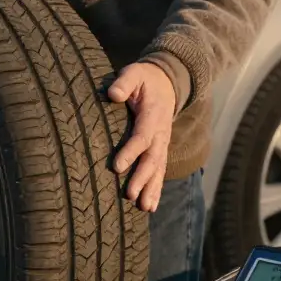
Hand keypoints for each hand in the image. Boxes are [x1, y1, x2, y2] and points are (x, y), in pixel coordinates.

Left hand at [108, 62, 176, 211]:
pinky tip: (149, 206)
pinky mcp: (160, 149)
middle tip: (129, 195)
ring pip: (158, 169)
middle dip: (142, 178)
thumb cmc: (144, 79)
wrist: (167, 83)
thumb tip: (113, 94)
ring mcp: (162, 143)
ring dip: (151, 189)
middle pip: (152, 159)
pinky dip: (156, 189)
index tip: (117, 167)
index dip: (130, 152)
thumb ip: (124, 82)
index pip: (141, 137)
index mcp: (152, 115)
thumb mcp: (134, 73)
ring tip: (144, 208)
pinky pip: (159, 171)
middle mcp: (160, 133)